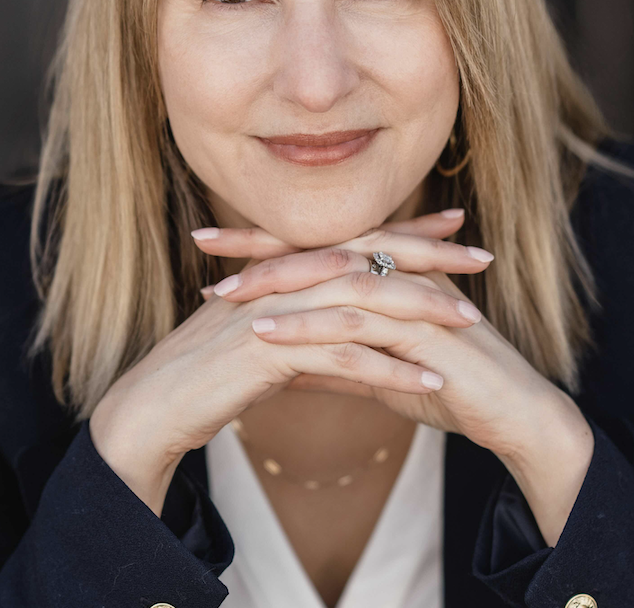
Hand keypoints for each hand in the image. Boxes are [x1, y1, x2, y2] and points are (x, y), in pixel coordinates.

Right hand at [88, 209, 487, 514]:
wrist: (151, 407)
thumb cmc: (207, 375)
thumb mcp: (263, 339)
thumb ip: (305, 327)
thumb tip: (345, 340)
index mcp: (282, 267)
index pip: (355, 238)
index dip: (406, 230)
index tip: (455, 226)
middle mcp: (281, 277)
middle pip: (368, 257)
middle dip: (430, 257)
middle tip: (483, 258)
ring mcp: (275, 310)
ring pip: (364, 302)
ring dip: (422, 313)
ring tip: (471, 323)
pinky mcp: (270, 351)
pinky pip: (344, 358)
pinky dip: (392, 370)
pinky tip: (430, 383)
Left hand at [196, 217, 594, 544]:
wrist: (510, 413)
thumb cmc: (449, 384)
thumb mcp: (377, 369)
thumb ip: (333, 360)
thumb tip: (283, 367)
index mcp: (385, 271)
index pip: (315, 246)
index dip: (263, 240)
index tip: (211, 242)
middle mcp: (395, 271)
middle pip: (316, 246)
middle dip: (255, 243)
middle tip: (201, 242)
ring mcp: (410, 294)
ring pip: (330, 277)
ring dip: (272, 285)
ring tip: (219, 296)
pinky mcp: (421, 327)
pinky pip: (355, 322)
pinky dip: (307, 327)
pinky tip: (265, 335)